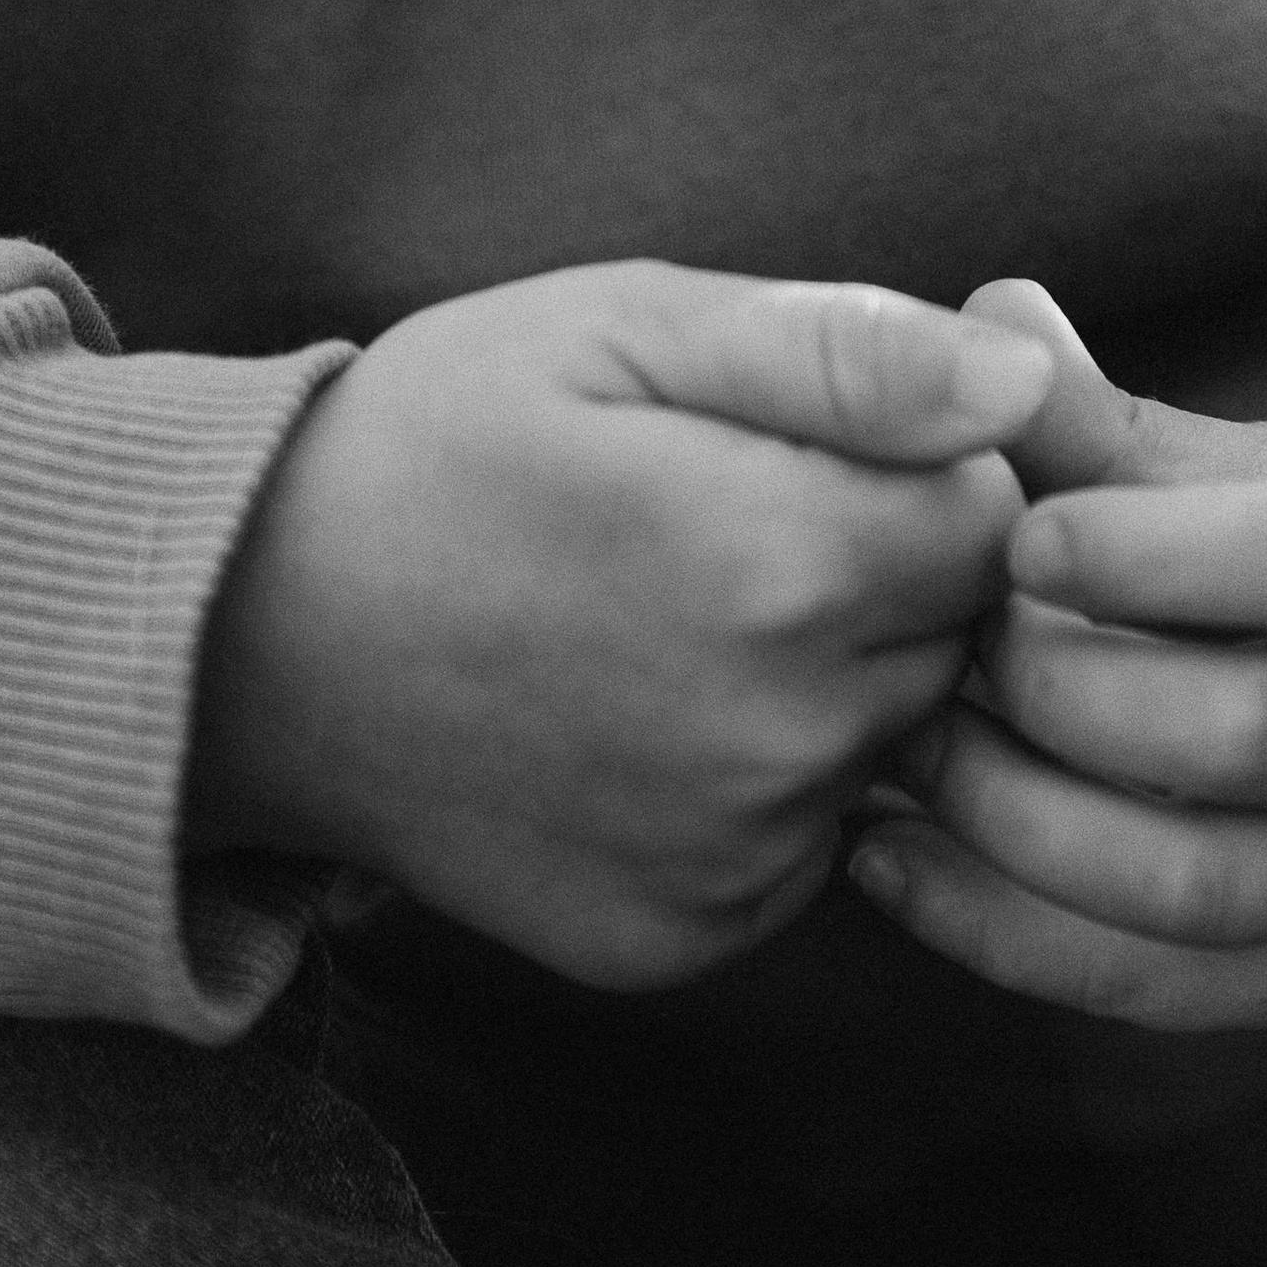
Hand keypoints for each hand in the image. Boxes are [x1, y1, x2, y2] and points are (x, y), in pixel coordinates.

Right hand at [189, 262, 1051, 989]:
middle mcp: (779, 743)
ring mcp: (728, 864)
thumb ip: (847, 351)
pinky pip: (806, 853)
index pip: (1005, 516)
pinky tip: (647, 713)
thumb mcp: (628, 324)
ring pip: (891, 751)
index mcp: (787, 566)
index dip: (928, 462)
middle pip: (961, 642)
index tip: (811, 441)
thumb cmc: (441, 437)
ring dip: (834, 684)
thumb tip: (1029, 377)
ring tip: (677, 611)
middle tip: (730, 518)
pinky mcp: (679, 942)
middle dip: (892, 574)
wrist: (237, 633)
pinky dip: (761, 788)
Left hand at [847, 283, 1266, 1029]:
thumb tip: (991, 322)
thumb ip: (1123, 426)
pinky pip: (1158, 988)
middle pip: (1248, 737)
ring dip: (1015, 822)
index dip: (1164, 554)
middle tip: (943, 643)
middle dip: (1061, 693)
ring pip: (1196, 887)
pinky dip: (1006, 936)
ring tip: (907, 748)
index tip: (1018, 539)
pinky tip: (896, 863)